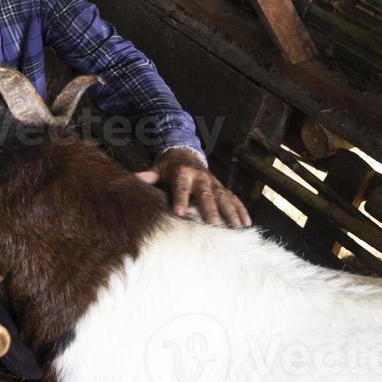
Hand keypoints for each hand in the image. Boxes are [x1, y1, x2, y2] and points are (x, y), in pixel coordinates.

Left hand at [136, 147, 250, 228]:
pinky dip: (241, 210)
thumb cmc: (169, 167)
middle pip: (206, 194)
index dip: (180, 199)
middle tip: (214, 225)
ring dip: (231, 212)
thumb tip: (134, 179)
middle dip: (211, 210)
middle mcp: (201, 177)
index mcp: (182, 172)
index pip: (181, 187)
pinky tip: (246, 224)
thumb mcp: (157, 168)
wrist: (185, 153)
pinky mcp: (222, 188)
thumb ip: (148, 176)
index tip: (179, 213)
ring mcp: (214, 182)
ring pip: (224, 197)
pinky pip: (234, 199)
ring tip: (237, 228)